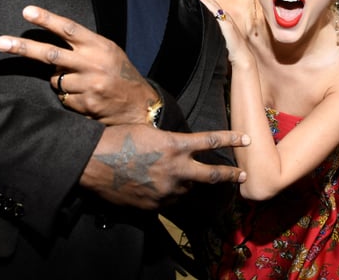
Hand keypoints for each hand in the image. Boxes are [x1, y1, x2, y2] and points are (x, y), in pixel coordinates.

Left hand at [0, 6, 156, 124]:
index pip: (69, 28)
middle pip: (51, 54)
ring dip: (61, 81)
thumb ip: (84, 46)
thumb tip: (51, 45)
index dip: (47, 19)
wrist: (140, 104)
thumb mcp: (108, 51)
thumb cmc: (120, 74)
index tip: (27, 11)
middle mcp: (93, 63)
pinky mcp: (86, 104)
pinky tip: (85, 97)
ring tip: (82, 83)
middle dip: (23, 48)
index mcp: (99, 46)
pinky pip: (63, 98)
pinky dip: (69, 97)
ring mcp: (89, 85)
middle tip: (0, 43)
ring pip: (56, 80)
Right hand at [80, 123, 248, 208]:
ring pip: (188, 190)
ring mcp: (167, 191)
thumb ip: (169, 142)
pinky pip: (169, 201)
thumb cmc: (118, 139)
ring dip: (187, 184)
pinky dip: (168, 195)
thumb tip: (179, 148)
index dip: (230, 139)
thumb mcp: (148, 132)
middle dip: (230, 175)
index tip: (245, 138)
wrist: (93, 163)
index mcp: (176, 146)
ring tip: (177, 178)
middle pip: (212, 175)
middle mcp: (176, 170)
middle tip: (242, 175)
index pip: (211, 141)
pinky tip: (156, 188)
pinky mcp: (155, 206)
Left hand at [187, 0, 252, 68]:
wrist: (240, 54)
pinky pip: (216, 12)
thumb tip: (202, 24)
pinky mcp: (226, 24)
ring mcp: (225, 19)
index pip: (210, 3)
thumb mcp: (218, 34)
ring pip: (213, 3)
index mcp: (222, 17)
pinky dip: (209, 5)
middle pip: (210, 0)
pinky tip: (202, 0)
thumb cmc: (230, 46)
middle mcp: (224, 15)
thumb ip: (212, 27)